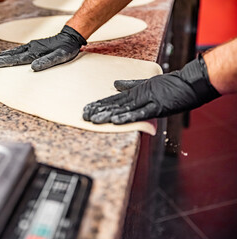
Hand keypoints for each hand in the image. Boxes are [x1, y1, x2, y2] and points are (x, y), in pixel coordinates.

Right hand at [0, 25, 86, 71]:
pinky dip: (9, 53)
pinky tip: (6, 55)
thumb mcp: (59, 57)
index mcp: (34, 52)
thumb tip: (34, 67)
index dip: (2, 62)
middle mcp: (31, 48)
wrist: (70, 37)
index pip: (15, 59)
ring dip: (1, 55)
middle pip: (10, 54)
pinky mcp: (33, 46)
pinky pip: (18, 50)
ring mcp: (31, 46)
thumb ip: (46, 62)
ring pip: (13, 52)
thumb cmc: (65, 49)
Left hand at [83, 55, 220, 123]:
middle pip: (115, 104)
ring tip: (95, 119)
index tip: (88, 108)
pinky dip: (128, 116)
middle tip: (85, 116)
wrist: (190, 83)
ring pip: (123, 108)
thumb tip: (116, 84)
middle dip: (99, 111)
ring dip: (108, 115)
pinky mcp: (156, 107)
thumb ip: (131, 85)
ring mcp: (146, 101)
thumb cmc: (171, 85)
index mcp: (135, 92)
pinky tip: (116, 120)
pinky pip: (140, 113)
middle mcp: (138, 96)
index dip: (100, 104)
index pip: (114, 100)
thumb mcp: (148, 84)